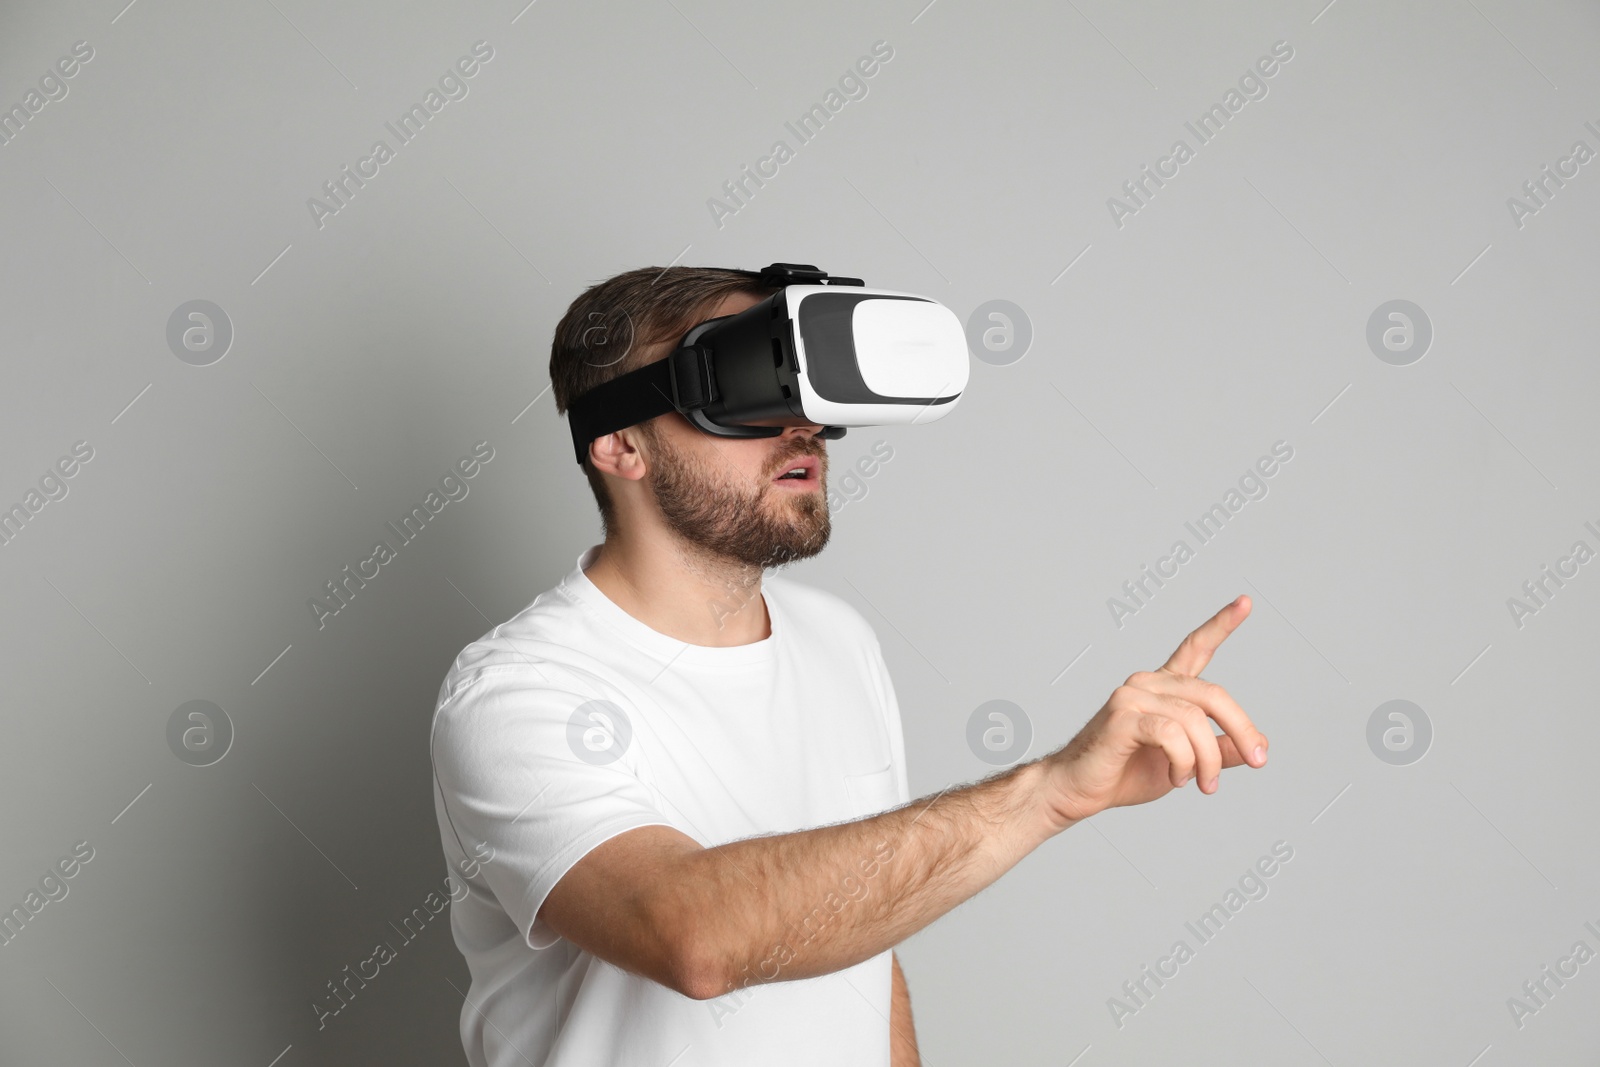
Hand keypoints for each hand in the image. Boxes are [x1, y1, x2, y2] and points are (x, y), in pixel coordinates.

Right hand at [1039, 595, 1267, 826]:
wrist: (1079, 790)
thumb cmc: (1124, 774)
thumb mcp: (1185, 764)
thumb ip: (1217, 752)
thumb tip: (1255, 747)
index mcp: (1162, 687)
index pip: (1195, 647)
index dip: (1222, 624)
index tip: (1245, 602)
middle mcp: (1147, 683)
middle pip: (1212, 694)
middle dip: (1242, 729)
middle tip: (1258, 761)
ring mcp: (1132, 696)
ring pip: (1195, 721)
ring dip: (1207, 760)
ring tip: (1202, 784)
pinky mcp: (1122, 716)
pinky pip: (1172, 735)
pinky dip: (1183, 762)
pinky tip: (1176, 777)